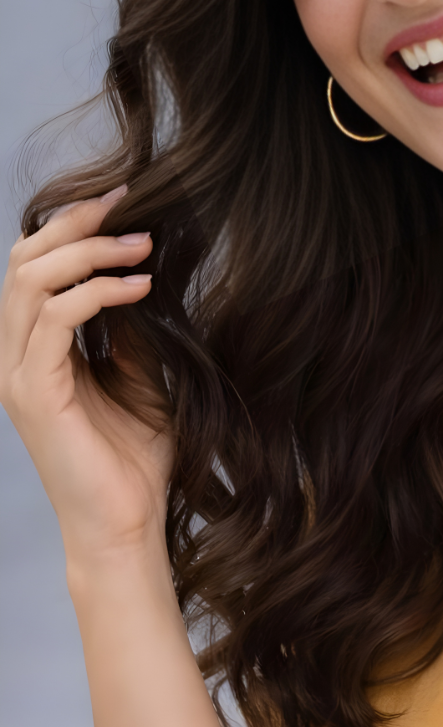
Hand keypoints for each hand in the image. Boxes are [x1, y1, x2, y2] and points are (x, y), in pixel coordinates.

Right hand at [0, 189, 172, 570]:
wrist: (128, 525)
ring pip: (31, 281)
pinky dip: (97, 292)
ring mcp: (18, 374)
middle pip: (22, 261)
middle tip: (131, 204)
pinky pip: (55, 320)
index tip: (128, 202)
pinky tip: (141, 287)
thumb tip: (142, 273)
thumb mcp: (141, 376)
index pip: (34, 266)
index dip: (72, 226)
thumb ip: (129, 329)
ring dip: (89, 251)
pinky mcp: (33, 394)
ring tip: (142, 244)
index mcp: (35, 349)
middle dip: (75, 223)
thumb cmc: (134, 459)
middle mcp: (16, 356)